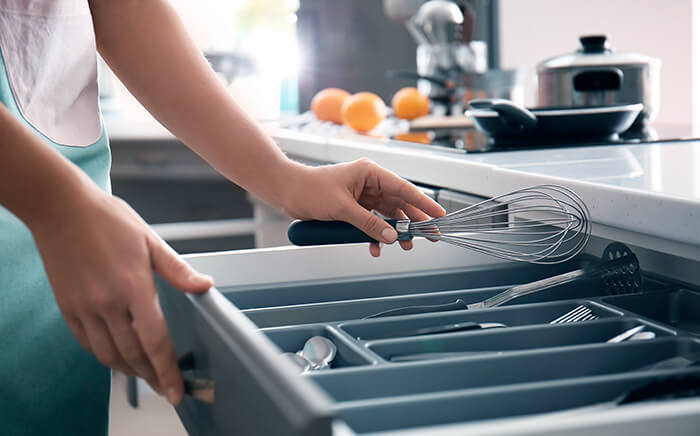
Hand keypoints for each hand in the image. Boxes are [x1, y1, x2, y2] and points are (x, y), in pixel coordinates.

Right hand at [31, 188, 211, 404]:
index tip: (176, 390)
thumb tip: (206, 286)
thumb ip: (178, 270)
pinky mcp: (67, 307)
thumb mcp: (151, 240)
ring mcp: (84, 307)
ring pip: (108, 355)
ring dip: (129, 371)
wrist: (61, 208)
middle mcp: (107, 303)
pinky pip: (87, 343)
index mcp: (134, 287)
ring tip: (146, 376)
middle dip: (152, 376)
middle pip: (133, 354)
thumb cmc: (109, 219)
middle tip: (166, 387)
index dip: (167, 369)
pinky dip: (105, 356)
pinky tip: (117, 356)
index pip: (155, 340)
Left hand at [282, 159, 445, 255]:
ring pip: (387, 214)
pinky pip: (371, 221)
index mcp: (370, 173)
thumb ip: (368, 224)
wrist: (287, 191)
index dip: (424, 203)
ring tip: (404, 246)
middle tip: (429, 235)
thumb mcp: (342, 209)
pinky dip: (375, 234)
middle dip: (413, 221)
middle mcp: (369, 182)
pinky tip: (375, 247)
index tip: (439, 215)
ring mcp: (362, 194)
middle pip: (399, 203)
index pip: (404, 188)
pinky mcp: (354, 206)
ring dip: (394, 231)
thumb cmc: (310, 189)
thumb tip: (391, 237)